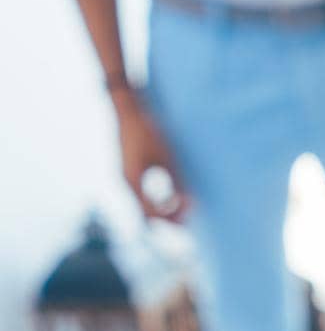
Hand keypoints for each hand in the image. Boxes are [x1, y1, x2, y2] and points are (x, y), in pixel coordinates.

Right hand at [113, 95, 186, 221]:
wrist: (130, 109)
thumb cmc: (149, 130)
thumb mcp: (168, 157)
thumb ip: (178, 181)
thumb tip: (191, 203)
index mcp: (132, 179)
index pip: (150, 213)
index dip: (170, 218)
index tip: (189, 215)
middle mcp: (126, 181)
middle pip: (146, 213)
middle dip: (167, 219)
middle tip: (188, 221)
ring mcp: (126, 176)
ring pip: (144, 205)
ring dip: (163, 210)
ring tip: (183, 208)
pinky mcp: (130, 170)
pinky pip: (143, 194)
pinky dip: (158, 200)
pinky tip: (173, 197)